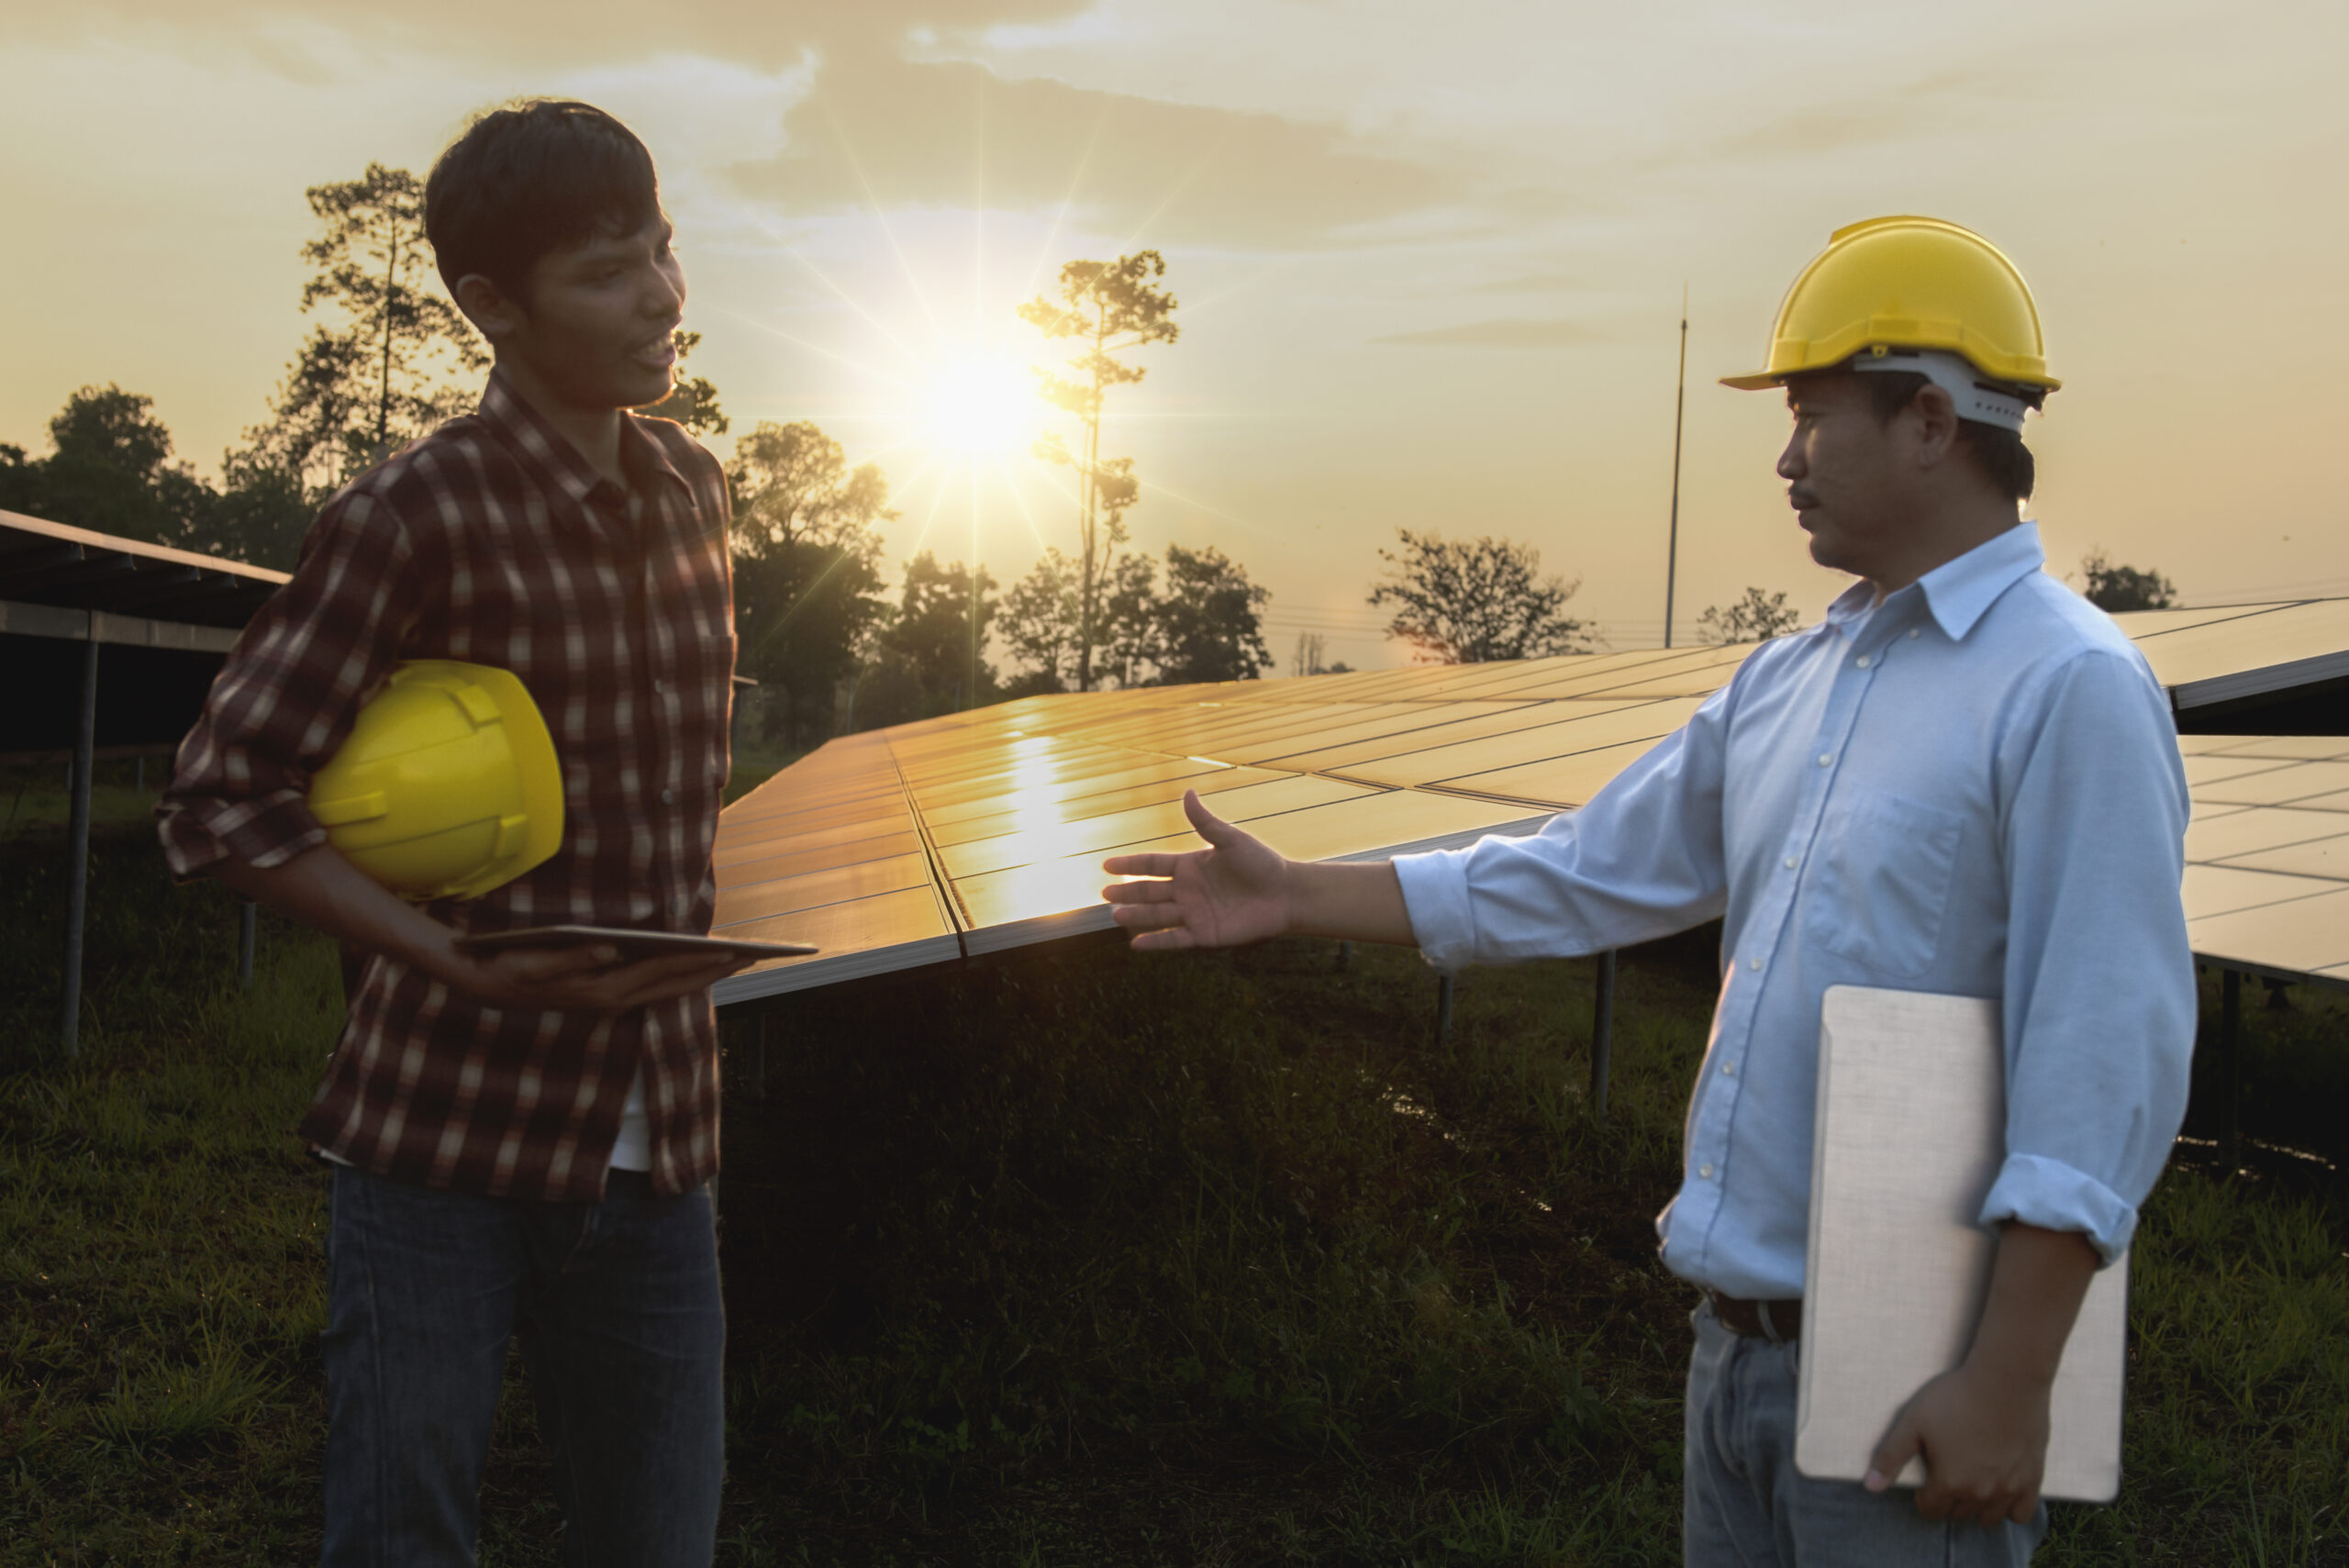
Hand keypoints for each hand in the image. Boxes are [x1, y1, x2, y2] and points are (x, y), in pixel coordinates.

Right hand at [430, 938, 753, 1014]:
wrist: (485, 985)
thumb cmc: (512, 966)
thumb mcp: (535, 961)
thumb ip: (572, 958)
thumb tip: (610, 950)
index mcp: (603, 991)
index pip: (662, 973)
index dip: (697, 962)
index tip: (730, 952)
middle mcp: (614, 1001)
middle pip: (675, 985)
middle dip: (714, 971)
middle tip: (750, 956)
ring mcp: (612, 1002)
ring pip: (668, 989)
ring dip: (703, 975)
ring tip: (734, 960)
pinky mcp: (607, 998)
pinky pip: (655, 989)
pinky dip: (681, 977)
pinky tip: (696, 966)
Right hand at [1101, 789, 1294, 950]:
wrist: (1286, 894)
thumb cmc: (1261, 863)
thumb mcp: (1231, 840)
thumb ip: (1206, 822)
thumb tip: (1188, 792)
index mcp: (1190, 866)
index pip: (1153, 864)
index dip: (1130, 864)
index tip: (1107, 864)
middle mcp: (1187, 890)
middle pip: (1150, 891)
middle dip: (1128, 892)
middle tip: (1105, 893)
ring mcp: (1194, 913)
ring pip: (1158, 915)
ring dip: (1137, 916)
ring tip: (1116, 915)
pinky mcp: (1204, 934)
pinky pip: (1175, 938)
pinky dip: (1156, 942)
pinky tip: (1136, 943)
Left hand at [1865, 1359, 2050, 1527]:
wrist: (2006, 1380)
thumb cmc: (1956, 1397)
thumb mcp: (1913, 1422)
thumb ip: (1891, 1456)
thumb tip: (1870, 1486)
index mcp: (1949, 1482)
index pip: (1931, 1511)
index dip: (1924, 1498)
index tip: (1925, 1484)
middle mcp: (1980, 1494)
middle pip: (1959, 1515)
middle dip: (1948, 1502)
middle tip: (1947, 1478)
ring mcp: (2010, 1489)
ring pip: (1989, 1518)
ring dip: (1977, 1508)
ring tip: (1971, 1485)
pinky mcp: (2033, 1479)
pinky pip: (2022, 1513)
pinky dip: (2011, 1509)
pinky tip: (2002, 1492)